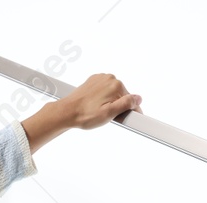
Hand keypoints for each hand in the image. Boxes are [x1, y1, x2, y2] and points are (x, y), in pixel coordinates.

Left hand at [21, 74, 140, 152]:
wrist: (67, 112)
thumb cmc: (86, 115)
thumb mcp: (110, 113)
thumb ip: (126, 104)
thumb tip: (138, 98)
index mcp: (116, 85)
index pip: (131, 100)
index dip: (131, 112)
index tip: (127, 120)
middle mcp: (109, 78)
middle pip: (122, 95)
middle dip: (118, 106)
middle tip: (107, 116)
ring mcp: (100, 78)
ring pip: (113, 93)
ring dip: (110, 102)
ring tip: (99, 111)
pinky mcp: (93, 81)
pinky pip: (104, 90)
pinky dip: (103, 97)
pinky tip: (95, 105)